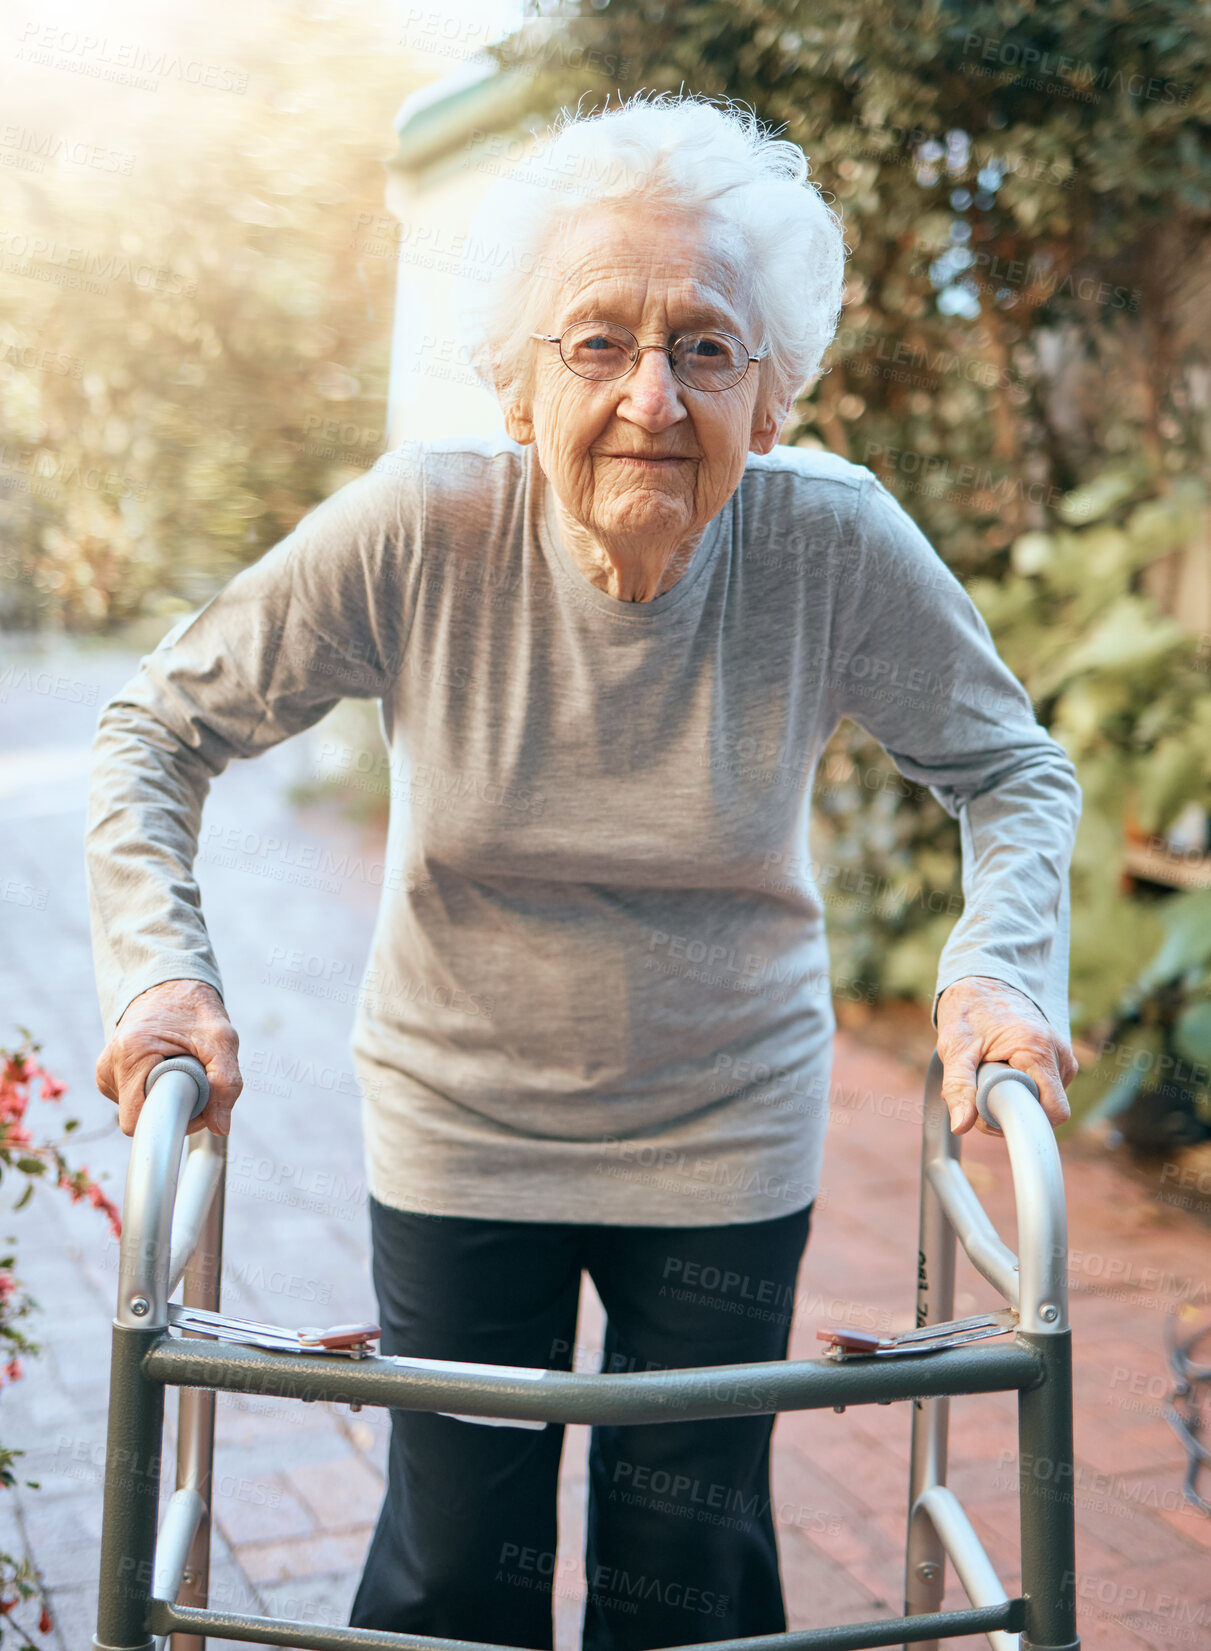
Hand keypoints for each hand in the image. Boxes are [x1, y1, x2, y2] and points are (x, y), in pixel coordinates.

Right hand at [96, 979, 241, 1137]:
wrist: (170, 986)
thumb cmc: (196, 1010)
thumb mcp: (222, 1040)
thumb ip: (226, 1084)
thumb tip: (221, 1127)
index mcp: (131, 1052)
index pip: (137, 1120)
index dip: (173, 1121)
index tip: (198, 1103)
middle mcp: (109, 1063)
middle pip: (138, 1118)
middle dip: (172, 1109)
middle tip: (196, 1083)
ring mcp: (105, 1071)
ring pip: (137, 1112)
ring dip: (164, 1100)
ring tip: (181, 1070)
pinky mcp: (108, 1075)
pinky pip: (133, 1101)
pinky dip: (154, 1093)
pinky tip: (165, 1071)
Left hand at [935, 976, 1077, 1136]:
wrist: (982, 982)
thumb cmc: (968, 1011)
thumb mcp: (955, 1048)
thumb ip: (958, 1087)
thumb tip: (960, 1125)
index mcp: (1038, 1049)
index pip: (1054, 1111)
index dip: (1023, 1122)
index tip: (991, 1113)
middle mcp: (1059, 1052)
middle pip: (1048, 1108)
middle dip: (1014, 1111)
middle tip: (981, 1094)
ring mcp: (1063, 1055)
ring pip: (1047, 1100)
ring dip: (1017, 1100)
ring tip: (990, 1077)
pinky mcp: (1059, 1058)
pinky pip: (1047, 1089)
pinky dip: (1024, 1089)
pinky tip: (1003, 1074)